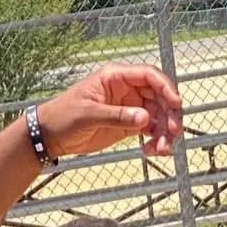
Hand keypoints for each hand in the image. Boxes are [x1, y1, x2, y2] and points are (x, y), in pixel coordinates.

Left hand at [37, 63, 183, 157]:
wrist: (50, 136)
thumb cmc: (63, 117)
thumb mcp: (88, 115)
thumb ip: (117, 116)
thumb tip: (144, 118)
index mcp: (116, 77)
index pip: (148, 76)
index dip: (166, 87)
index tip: (176, 104)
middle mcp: (127, 89)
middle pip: (159, 96)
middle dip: (169, 113)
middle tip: (173, 132)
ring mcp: (129, 107)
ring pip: (158, 114)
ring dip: (165, 130)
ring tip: (162, 148)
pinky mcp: (128, 124)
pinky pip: (150, 129)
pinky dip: (156, 140)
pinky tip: (152, 151)